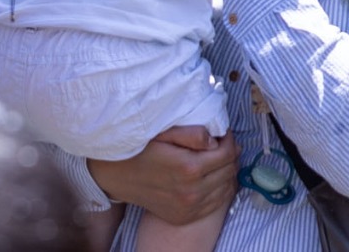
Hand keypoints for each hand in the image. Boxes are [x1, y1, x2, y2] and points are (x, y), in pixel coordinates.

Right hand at [89, 126, 238, 223]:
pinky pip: (216, 204)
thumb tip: (216, 140)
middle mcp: (191, 192)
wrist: (119, 175)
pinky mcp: (184, 217)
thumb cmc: (143, 148)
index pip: (228, 153)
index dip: (230, 140)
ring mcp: (188, 208)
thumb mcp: (166, 132)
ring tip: (216, 160)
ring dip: (226, 172)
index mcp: (189, 168)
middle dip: (230, 155)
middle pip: (230, 170)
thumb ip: (194, 133)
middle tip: (221, 145)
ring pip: (226, 188)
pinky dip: (219, 189)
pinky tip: (211, 178)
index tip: (223, 134)